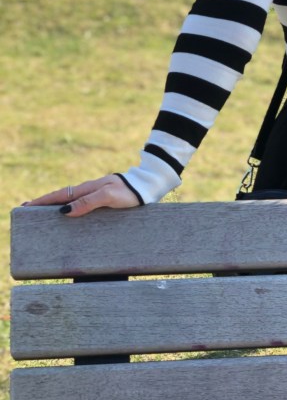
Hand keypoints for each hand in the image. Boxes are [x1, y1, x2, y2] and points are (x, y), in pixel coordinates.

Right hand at [23, 175, 140, 216]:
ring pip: (70, 199)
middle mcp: (88, 190)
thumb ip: (88, 202)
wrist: (146, 186)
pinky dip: (69, 206)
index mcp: (87, 189)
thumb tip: (65, 211)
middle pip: (61, 197)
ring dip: (55, 205)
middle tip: (27, 209)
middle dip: (44, 202)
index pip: (59, 195)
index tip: (27, 206)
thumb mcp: (108, 197)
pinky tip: (68, 213)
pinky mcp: (103, 199)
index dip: (43, 201)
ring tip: (43, 213)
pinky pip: (80, 203)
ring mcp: (95, 194)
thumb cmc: (129, 192)